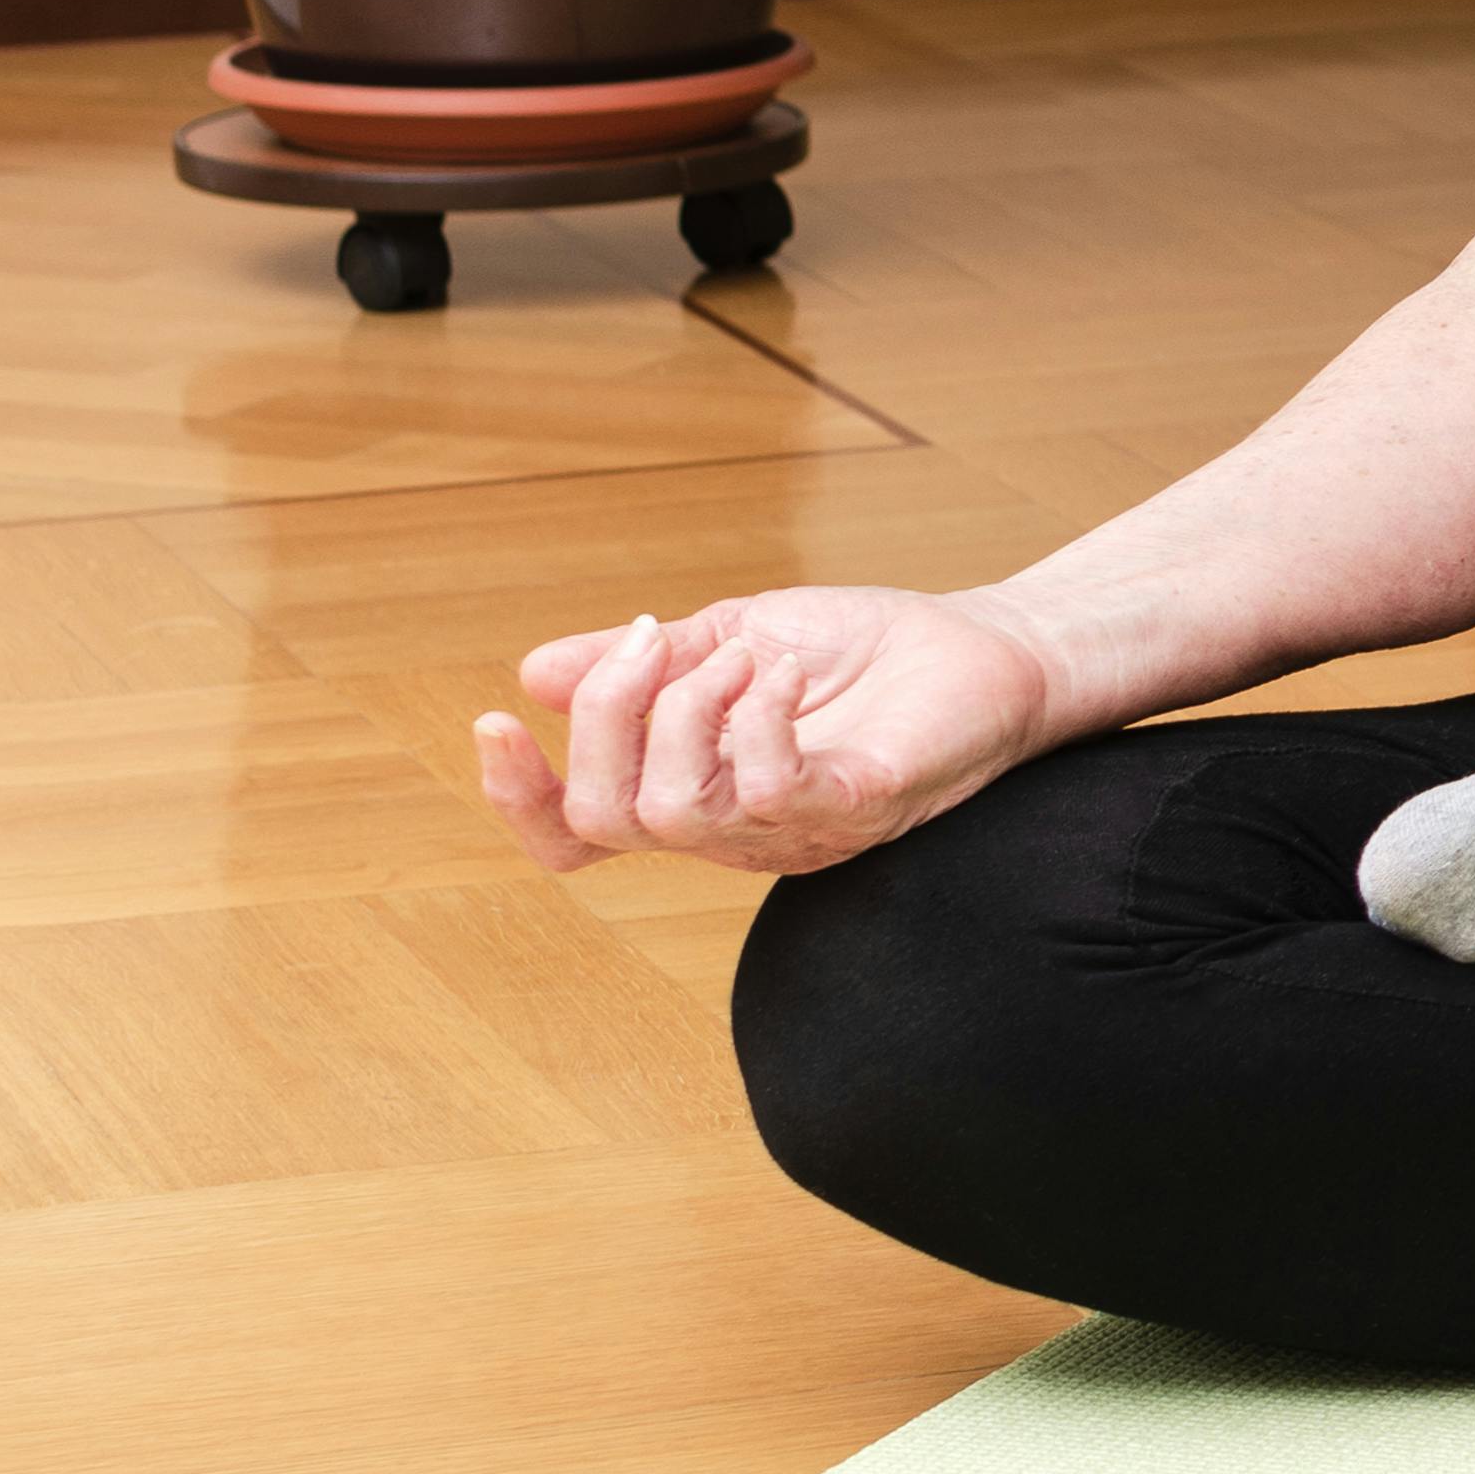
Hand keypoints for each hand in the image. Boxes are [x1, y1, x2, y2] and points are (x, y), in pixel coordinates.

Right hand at [475, 586, 1060, 878]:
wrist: (980, 646)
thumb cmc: (864, 650)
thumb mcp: (733, 635)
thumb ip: (644, 661)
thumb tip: (535, 671)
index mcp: (691, 788)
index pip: (574, 838)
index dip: (517, 799)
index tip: (494, 720)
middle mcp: (729, 829)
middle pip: (602, 818)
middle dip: (603, 716)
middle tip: (653, 642)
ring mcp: (789, 830)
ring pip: (669, 814)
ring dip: (683, 711)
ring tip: (740, 657)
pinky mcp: (851, 811)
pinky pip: (768, 791)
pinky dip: (755, 717)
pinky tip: (780, 673)